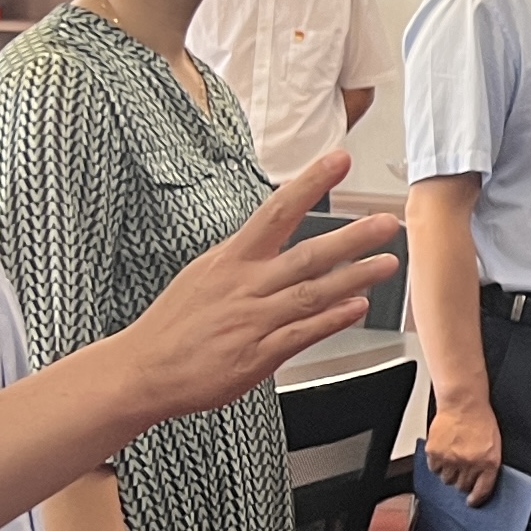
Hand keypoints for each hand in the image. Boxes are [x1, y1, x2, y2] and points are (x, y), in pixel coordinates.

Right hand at [110, 153, 401, 429]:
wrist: (143, 370)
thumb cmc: (175, 324)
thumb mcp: (205, 274)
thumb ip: (245, 258)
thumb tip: (274, 235)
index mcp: (230, 260)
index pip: (276, 212)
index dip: (310, 184)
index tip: (339, 160)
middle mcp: (245, 286)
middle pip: (306, 255)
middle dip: (351, 238)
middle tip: (386, 223)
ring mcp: (253, 321)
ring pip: (312, 293)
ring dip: (355, 277)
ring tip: (387, 263)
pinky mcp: (257, 356)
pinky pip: (302, 334)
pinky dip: (332, 320)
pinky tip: (357, 308)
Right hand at [421, 392, 504, 499]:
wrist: (463, 403)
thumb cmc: (480, 419)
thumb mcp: (494, 444)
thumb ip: (488, 464)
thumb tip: (479, 482)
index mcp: (488, 462)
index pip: (482, 490)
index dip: (476, 499)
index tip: (471, 501)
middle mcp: (469, 463)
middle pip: (462, 487)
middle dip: (462, 481)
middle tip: (462, 470)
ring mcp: (451, 459)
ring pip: (447, 480)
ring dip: (449, 473)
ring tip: (452, 458)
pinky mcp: (435, 453)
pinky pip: (434, 469)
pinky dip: (437, 464)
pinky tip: (443, 453)